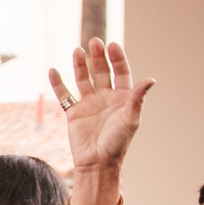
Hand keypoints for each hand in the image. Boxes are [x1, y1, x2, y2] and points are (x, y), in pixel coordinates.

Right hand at [49, 39, 152, 173]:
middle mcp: (105, 98)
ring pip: (83, 80)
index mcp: (122, 98)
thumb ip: (137, 98)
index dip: (117, 58)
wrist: (97, 162)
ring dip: (80, 65)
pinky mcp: (73, 113)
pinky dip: (57, 84)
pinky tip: (53, 71)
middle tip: (94, 42)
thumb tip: (150, 80)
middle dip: (98, 57)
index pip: (120, 72)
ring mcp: (89, 104)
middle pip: (101, 72)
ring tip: (77, 51)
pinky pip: (64, 95)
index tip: (112, 45)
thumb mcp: (131, 119)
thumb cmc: (117, 143)